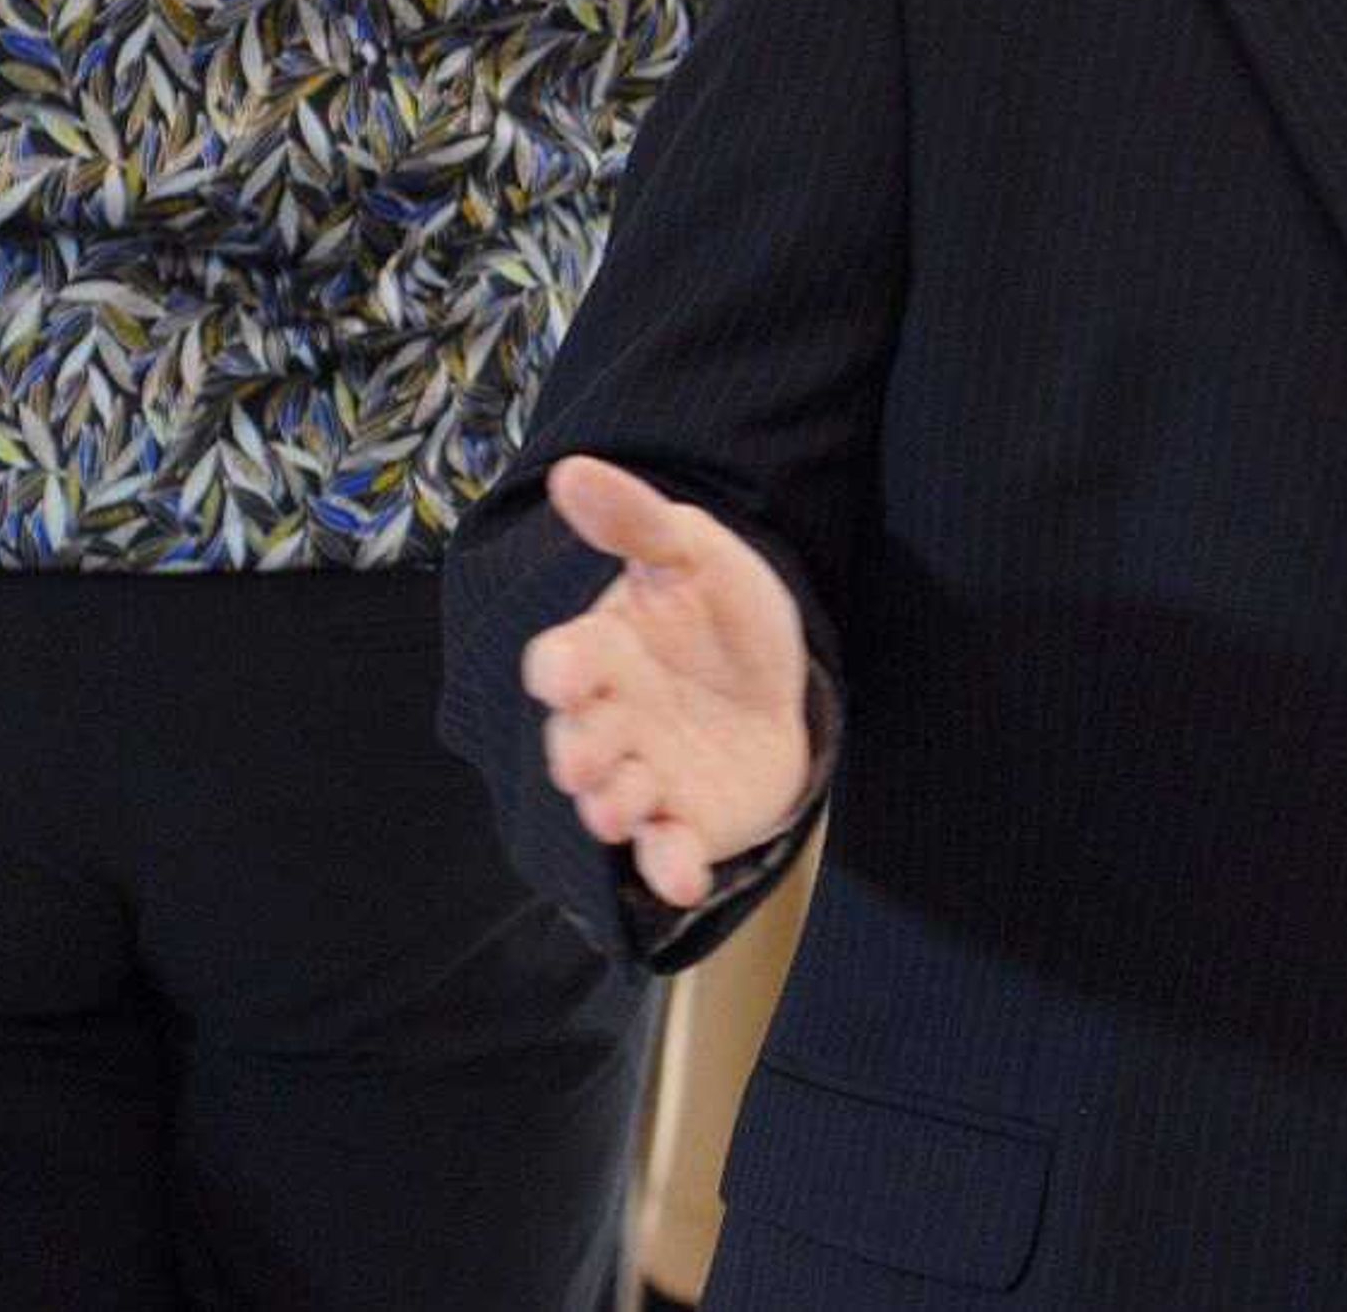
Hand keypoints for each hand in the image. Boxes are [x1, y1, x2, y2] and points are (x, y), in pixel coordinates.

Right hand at [521, 456, 815, 909]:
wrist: (786, 675)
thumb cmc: (721, 613)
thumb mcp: (694, 552)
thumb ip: (636, 522)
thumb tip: (571, 470)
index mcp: (601, 655)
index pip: (562, 665)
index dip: (560, 671)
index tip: (564, 671)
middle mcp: (610, 722)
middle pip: (575, 744)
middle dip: (578, 753)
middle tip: (587, 757)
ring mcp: (644, 777)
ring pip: (610, 804)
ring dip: (612, 809)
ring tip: (622, 806)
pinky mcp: (686, 823)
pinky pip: (667, 853)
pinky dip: (669, 868)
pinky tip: (685, 877)